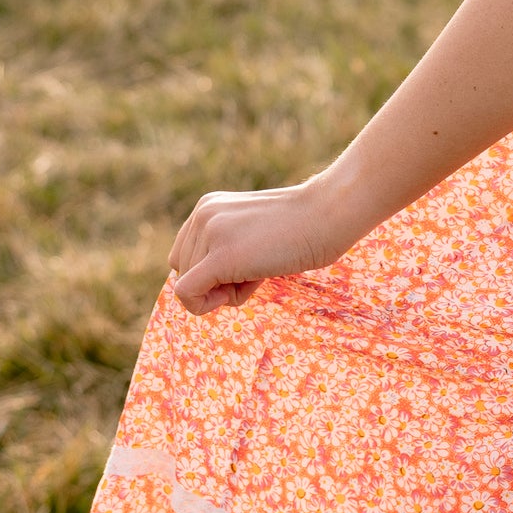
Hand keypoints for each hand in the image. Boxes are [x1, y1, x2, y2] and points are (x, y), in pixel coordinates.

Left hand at [169, 172, 363, 315]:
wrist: (329, 214)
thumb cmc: (303, 228)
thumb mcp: (251, 231)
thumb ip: (225, 247)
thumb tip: (206, 288)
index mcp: (208, 207)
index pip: (185, 255)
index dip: (209, 271)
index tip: (245, 263)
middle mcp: (202, 215)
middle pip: (183, 271)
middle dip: (216, 282)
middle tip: (257, 267)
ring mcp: (210, 234)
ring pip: (187, 286)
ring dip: (224, 291)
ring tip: (261, 268)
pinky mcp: (221, 257)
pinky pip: (187, 294)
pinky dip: (205, 305)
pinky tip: (243, 290)